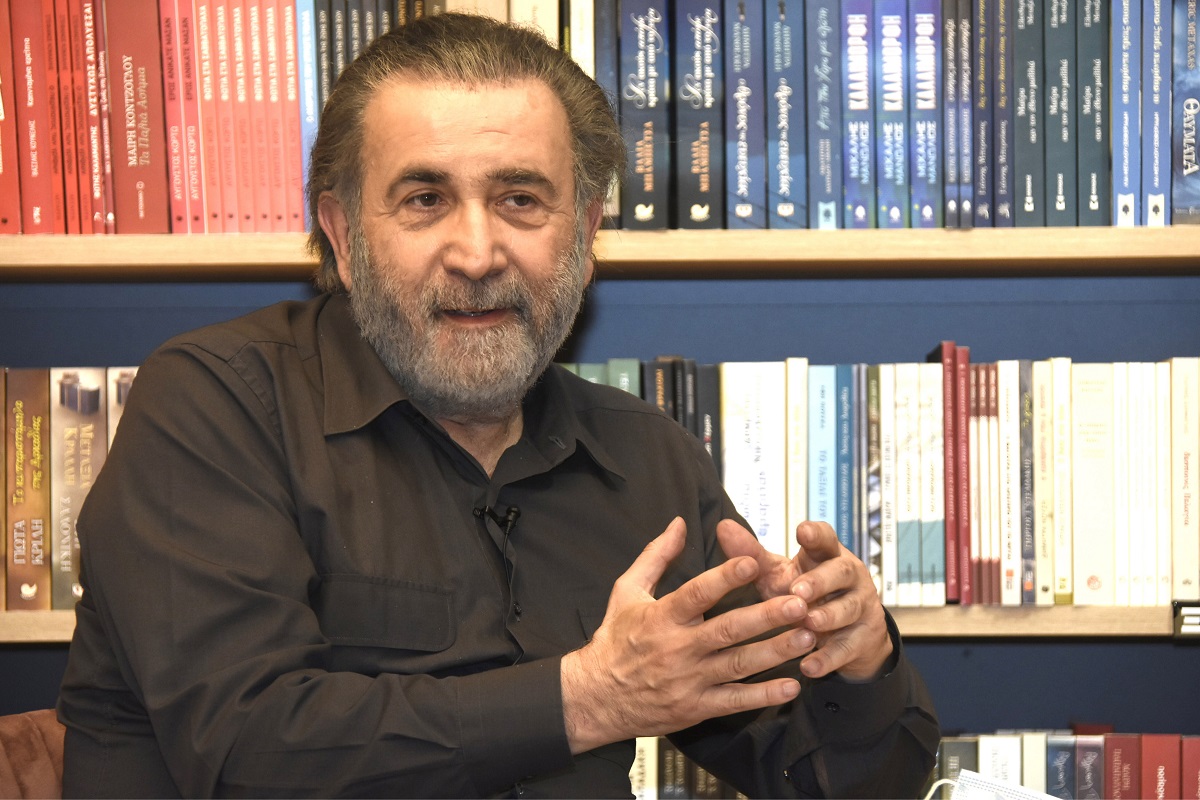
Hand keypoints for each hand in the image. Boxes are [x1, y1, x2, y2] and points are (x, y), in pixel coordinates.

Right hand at [560, 517, 817, 753]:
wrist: (596, 697)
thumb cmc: (614, 639)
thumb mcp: (627, 591)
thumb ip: (656, 555)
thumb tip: (679, 522)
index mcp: (661, 617)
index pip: (697, 594)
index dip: (725, 577)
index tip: (753, 561)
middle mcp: (677, 648)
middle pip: (728, 629)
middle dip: (766, 616)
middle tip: (800, 603)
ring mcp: (689, 680)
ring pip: (739, 664)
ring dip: (775, 651)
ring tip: (808, 637)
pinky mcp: (696, 707)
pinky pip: (735, 701)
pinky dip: (764, 696)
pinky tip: (791, 686)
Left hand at [716, 519, 892, 682]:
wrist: (846, 632)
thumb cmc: (804, 594)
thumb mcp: (779, 575)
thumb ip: (753, 555)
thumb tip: (723, 527)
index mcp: (827, 555)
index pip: (825, 538)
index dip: (816, 534)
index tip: (802, 531)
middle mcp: (849, 576)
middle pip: (841, 570)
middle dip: (820, 580)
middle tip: (799, 591)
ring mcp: (860, 606)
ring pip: (849, 608)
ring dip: (828, 616)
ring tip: (809, 622)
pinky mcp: (862, 638)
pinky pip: (847, 648)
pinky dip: (827, 658)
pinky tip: (808, 666)